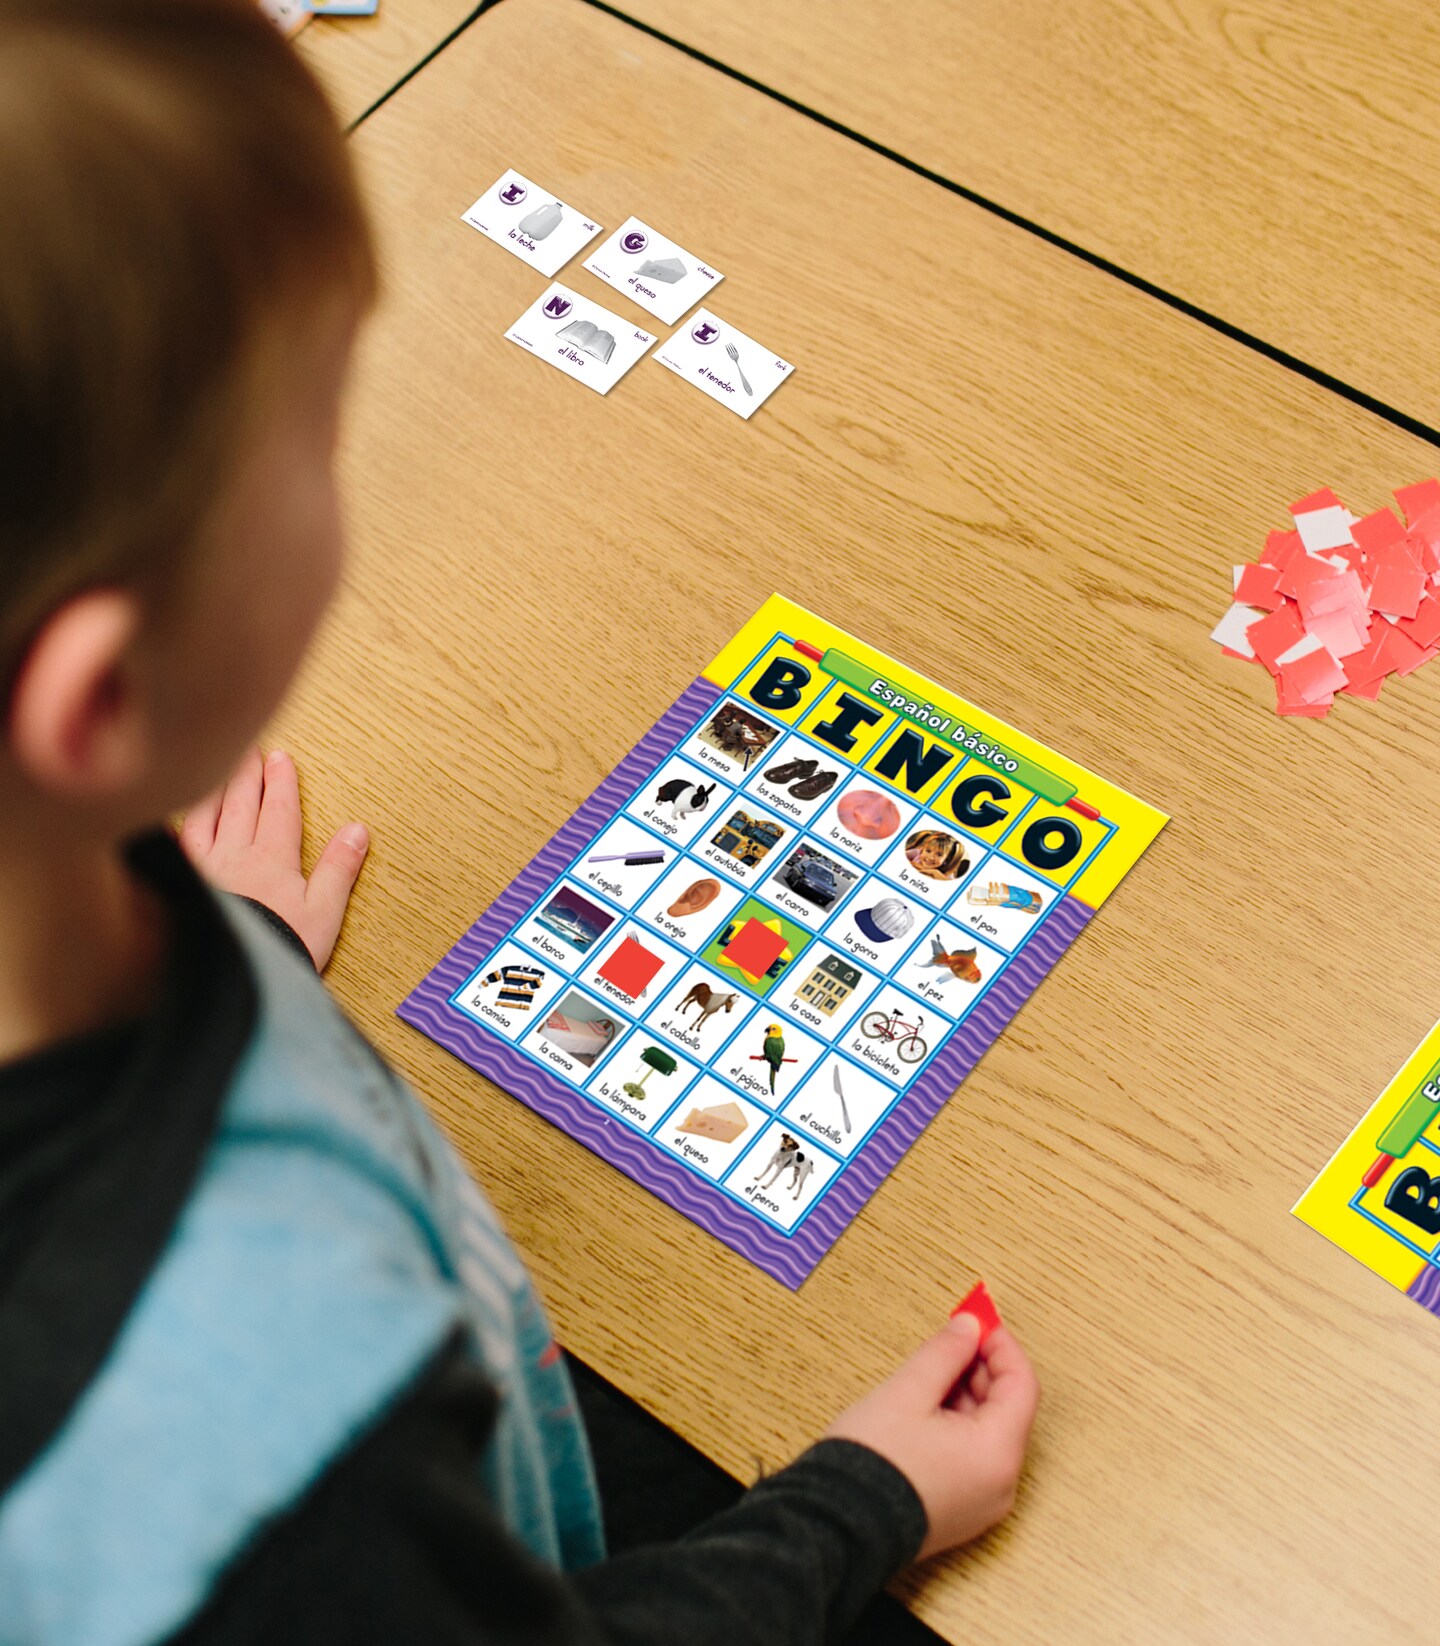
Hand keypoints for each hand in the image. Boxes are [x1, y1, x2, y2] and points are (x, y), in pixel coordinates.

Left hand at [180, 746, 368, 970]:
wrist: (234, 977)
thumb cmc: (283, 949)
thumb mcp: (325, 913)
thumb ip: (339, 869)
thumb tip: (357, 829)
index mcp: (273, 860)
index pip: (279, 810)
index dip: (281, 782)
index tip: (280, 758)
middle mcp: (235, 856)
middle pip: (240, 805)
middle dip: (246, 774)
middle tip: (248, 750)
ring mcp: (203, 870)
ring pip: (204, 818)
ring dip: (213, 791)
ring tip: (214, 770)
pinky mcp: (181, 887)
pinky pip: (175, 846)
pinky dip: (175, 826)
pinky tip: (171, 819)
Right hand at [823, 1316, 1038, 1559]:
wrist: (836, 1526)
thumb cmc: (872, 1464)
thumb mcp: (908, 1391)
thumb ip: (945, 1354)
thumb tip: (969, 1327)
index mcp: (997, 1453)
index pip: (1021, 1385)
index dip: (1001, 1345)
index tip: (978, 1319)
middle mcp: (1000, 1484)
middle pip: (1009, 1409)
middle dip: (983, 1368)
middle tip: (952, 1338)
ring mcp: (982, 1503)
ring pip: (990, 1432)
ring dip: (968, 1395)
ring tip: (930, 1373)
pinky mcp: (962, 1511)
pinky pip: (975, 1456)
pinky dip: (960, 1425)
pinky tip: (927, 1408)